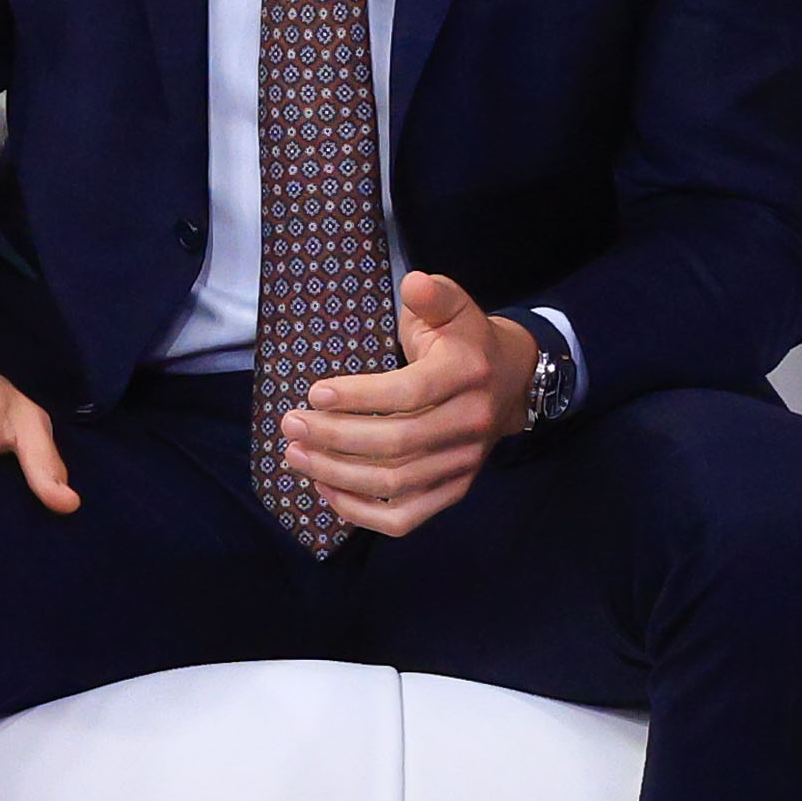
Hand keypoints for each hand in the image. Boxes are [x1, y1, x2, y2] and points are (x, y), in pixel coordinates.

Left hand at [276, 269, 536, 541]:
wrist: (510, 380)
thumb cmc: (464, 340)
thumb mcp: (454, 306)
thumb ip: (434, 294)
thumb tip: (413, 283)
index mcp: (467, 373)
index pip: (410, 392)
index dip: (360, 396)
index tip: (314, 392)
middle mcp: (470, 422)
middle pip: (397, 443)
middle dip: (335, 437)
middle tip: (291, 424)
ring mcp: (463, 463)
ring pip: (395, 483)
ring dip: (338, 474)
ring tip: (296, 455)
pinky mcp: (454, 489)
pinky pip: (406, 517)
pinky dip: (362, 512)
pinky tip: (326, 490)